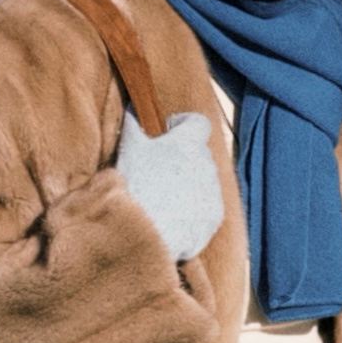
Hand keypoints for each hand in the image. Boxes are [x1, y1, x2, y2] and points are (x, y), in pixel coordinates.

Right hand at [116, 107, 224, 265]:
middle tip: (156, 170)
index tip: (164, 134)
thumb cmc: (133, 186)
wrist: (139, 235)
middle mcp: (208, 166)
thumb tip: (133, 108)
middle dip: (182, 158)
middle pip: (199, 154)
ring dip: (187, 185)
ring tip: (159, 198)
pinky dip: (191, 210)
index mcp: (190, 144)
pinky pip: (205, 208)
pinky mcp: (213, 220)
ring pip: (203, 182)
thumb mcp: (128, 148)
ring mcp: (213, 194)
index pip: (198, 123)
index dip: (181, 125)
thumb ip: (133, 123)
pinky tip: (169, 217)